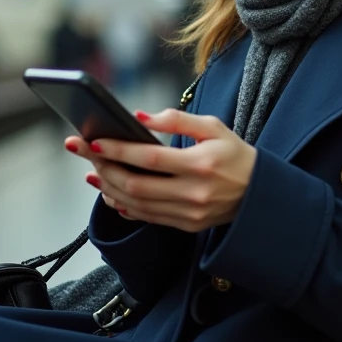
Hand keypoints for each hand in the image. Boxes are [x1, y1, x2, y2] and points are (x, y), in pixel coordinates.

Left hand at [65, 109, 257, 232]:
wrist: (259, 194)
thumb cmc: (235, 155)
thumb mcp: (213, 127)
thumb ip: (177, 119)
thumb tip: (141, 116)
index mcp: (202, 164)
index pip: (150, 158)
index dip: (119, 150)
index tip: (95, 141)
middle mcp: (194, 192)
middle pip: (136, 184)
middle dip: (104, 167)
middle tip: (82, 152)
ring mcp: (189, 213)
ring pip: (137, 204)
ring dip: (109, 189)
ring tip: (92, 173)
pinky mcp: (186, 225)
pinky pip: (148, 218)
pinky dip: (125, 206)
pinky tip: (111, 193)